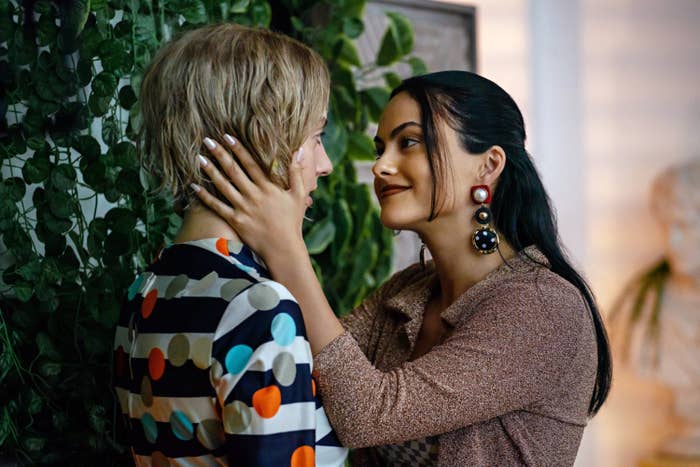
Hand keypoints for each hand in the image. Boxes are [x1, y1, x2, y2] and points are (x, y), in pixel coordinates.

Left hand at [193, 135, 307, 261]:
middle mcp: (253, 195)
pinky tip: (194, 186)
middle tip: (208, 140)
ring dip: (210, 170)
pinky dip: (204, 196)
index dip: (238, 149)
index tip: (227, 136)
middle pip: (233, 170)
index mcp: (268, 187)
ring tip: (199, 158)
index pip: (250, 163)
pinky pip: (216, 206)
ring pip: (222, 185)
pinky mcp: (235, 220)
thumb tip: (299, 151)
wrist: (283, 249)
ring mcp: (243, 208)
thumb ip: (297, 172)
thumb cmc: (292, 222)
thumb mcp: (299, 195)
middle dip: (220, 154)